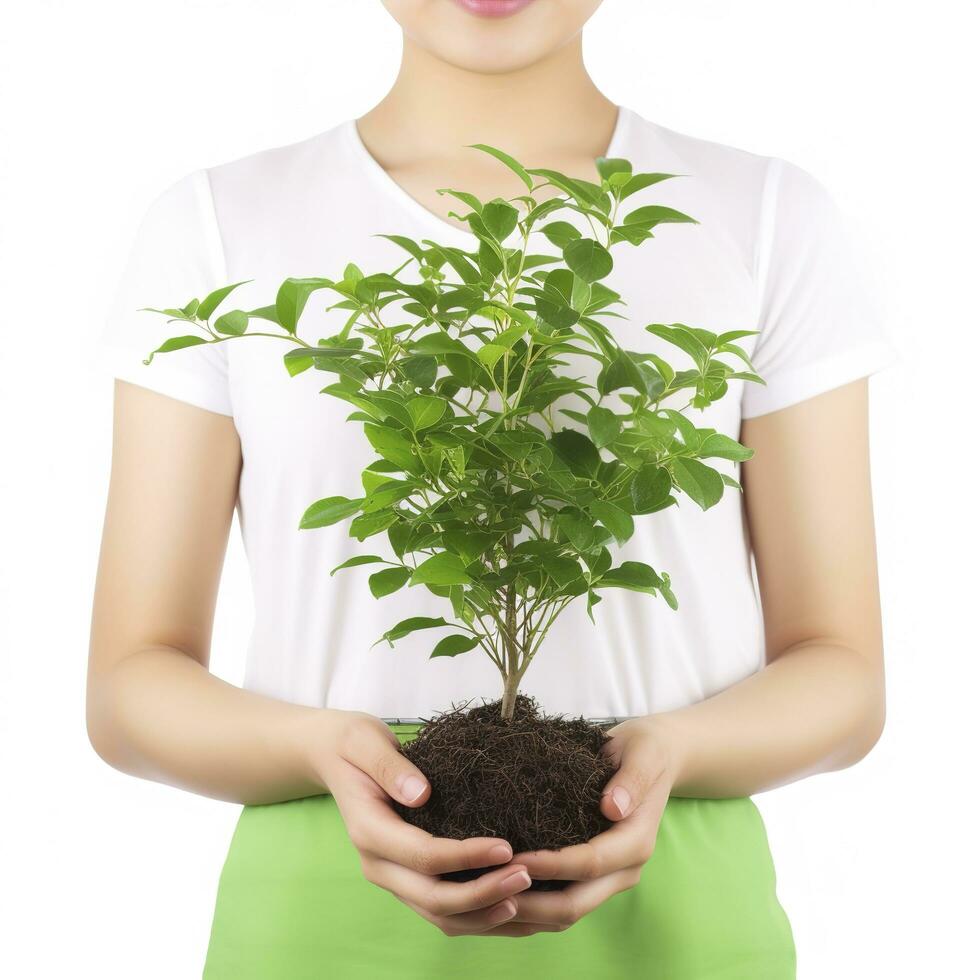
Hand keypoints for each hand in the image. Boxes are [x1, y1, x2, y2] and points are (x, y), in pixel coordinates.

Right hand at [314, 710, 533, 934]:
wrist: (333, 758)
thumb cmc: (353, 746)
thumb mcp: (364, 742)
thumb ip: (391, 766)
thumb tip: (420, 793)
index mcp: (369, 830)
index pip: (423, 856)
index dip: (465, 856)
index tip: (507, 847)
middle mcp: (377, 864)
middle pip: (432, 898)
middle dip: (482, 894)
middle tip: (526, 877)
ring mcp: (390, 877)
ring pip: (438, 915)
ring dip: (482, 913)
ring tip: (525, 898)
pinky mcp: (405, 879)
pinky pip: (441, 910)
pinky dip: (476, 916)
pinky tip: (509, 907)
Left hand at [505, 715, 674, 935]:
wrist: (655, 757)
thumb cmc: (645, 750)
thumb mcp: (643, 753)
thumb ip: (631, 780)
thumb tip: (613, 808)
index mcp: (636, 841)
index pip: (591, 863)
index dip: (552, 864)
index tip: (515, 858)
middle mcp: (625, 868)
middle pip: (577, 902)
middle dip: (533, 901)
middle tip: (489, 888)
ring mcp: (611, 877)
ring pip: (568, 911)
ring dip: (529, 910)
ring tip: (487, 898)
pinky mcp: (595, 876)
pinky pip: (564, 901)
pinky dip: (535, 905)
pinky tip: (501, 893)